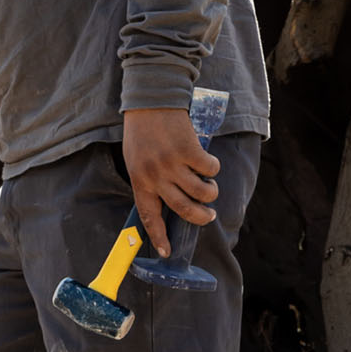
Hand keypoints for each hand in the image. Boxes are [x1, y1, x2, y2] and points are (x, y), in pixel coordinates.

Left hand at [122, 107, 219, 258]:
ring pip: (202, 192)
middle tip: (209, 215)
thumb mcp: (136, 158)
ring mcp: (173, 164)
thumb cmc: (143, 129)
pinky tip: (209, 162)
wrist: (151, 99)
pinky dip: (214, 168)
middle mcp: (156, 176)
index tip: (166, 252)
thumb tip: (170, 201)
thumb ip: (150, 179)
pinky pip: (210, 170)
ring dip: (211, 192)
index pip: (150, 215)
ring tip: (210, 185)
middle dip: (201, 217)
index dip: (159, 237)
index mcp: (140, 180)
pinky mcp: (190, 150)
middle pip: (184, 209)